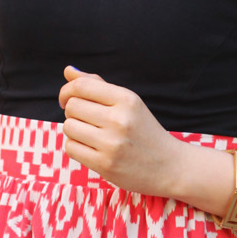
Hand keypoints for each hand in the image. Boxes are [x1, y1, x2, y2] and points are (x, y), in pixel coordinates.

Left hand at [57, 65, 183, 196]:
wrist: (169, 166)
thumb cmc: (144, 131)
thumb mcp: (128, 103)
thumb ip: (97, 85)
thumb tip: (68, 71)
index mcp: (126, 99)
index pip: (81, 86)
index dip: (66, 91)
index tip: (67, 99)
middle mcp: (119, 119)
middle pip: (72, 106)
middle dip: (73, 112)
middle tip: (86, 120)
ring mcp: (112, 143)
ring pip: (68, 127)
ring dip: (74, 130)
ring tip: (90, 135)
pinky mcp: (105, 164)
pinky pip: (71, 148)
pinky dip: (76, 147)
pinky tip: (91, 148)